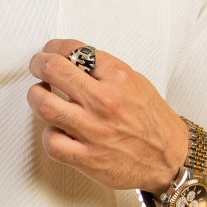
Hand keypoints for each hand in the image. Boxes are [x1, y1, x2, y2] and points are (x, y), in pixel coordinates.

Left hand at [26, 38, 188, 193]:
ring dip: (37, 97)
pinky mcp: (87, 158)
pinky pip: (51, 141)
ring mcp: (94, 131)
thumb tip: (72, 60)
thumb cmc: (153, 122)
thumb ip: (104, 70)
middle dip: (38, 64)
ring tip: (42, 96)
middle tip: (38, 67)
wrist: (170, 159)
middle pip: (52, 70)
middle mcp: (104, 102)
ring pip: (44, 105)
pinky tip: (57, 129)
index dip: (54, 48)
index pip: (74, 50)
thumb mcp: (136, 82)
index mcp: (119, 78)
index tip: (50, 51)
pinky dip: (49, 133)